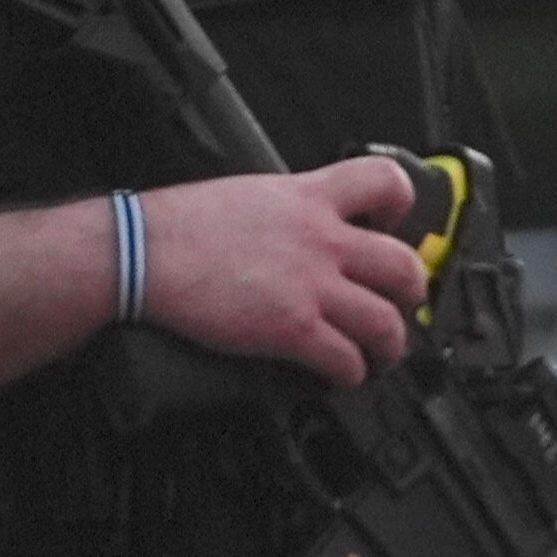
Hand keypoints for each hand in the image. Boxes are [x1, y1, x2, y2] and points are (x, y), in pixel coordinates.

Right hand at [134, 158, 427, 383]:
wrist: (144, 251)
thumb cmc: (182, 224)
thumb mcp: (251, 193)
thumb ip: (290, 208)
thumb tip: (304, 226)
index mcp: (309, 197)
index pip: (386, 181)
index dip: (401, 206)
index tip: (393, 225)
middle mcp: (321, 239)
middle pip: (404, 265)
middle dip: (412, 293)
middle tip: (400, 305)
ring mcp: (311, 285)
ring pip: (387, 322)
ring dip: (390, 345)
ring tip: (380, 354)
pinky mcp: (292, 328)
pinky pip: (346, 359)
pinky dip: (352, 373)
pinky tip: (341, 375)